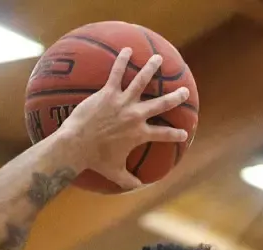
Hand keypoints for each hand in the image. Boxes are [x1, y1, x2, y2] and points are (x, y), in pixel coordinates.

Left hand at [50, 48, 191, 190]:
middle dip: (175, 98)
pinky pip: (116, 73)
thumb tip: (138, 187)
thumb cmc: (95, 160)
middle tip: (184, 91)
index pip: (163, 135)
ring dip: (151, 69)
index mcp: (139, 134)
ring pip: (141, 81)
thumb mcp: (115, 172)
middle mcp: (135, 116)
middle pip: (160, 104)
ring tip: (158, 59)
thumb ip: (128, 180)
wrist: (77, 146)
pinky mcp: (108, 93)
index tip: (185, 133)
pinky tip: (127, 49)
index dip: (176, 135)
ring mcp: (122, 102)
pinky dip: (122, 60)